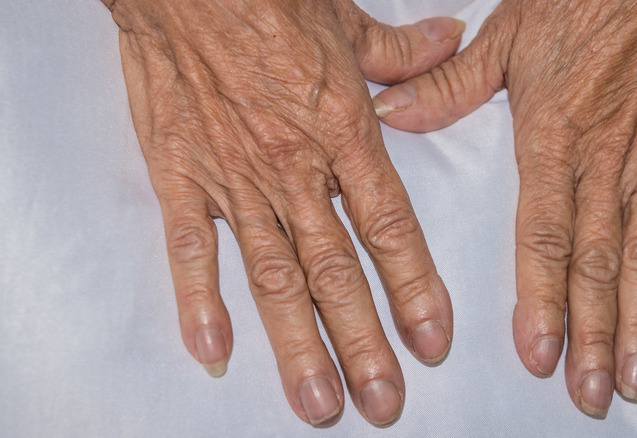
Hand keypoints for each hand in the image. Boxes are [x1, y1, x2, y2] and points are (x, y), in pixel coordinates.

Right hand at [103, 0, 463, 426]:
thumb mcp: (347, 19)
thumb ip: (402, 52)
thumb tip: (450, 43)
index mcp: (341, 129)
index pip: (388, 226)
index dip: (414, 288)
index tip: (432, 341)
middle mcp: (293, 167)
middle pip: (334, 271)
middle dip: (362, 343)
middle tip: (382, 404)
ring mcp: (233, 178)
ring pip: (271, 276)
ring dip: (296, 344)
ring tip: (318, 400)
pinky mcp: (180, 175)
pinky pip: (189, 247)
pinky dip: (197, 300)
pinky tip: (214, 350)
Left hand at [374, 0, 636, 417]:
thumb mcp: (504, 36)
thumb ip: (447, 86)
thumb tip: (391, 115)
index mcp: (555, 138)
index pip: (545, 236)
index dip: (542, 300)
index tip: (540, 354)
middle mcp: (608, 160)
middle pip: (598, 263)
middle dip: (595, 335)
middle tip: (592, 392)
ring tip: (636, 372)